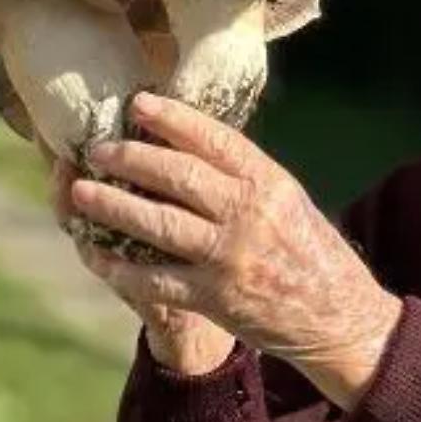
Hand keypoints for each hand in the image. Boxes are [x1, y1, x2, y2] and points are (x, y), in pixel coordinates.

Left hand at [63, 93, 401, 408]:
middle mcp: (249, 215)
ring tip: (81, 192)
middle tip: (98, 149)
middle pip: (179, 177)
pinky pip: (156, 280)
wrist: (340, 317)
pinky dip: (121, 269)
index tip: (138, 104)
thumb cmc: (310, 251)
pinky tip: (96, 257)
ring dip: (113, 206)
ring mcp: (229, 257)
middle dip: (131, 159)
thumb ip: (244, 174)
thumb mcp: (288, 200)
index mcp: (268, 183)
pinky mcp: (215, 298)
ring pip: (159, 224)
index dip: (173, 119)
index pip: (215, 140)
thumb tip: (189, 142)